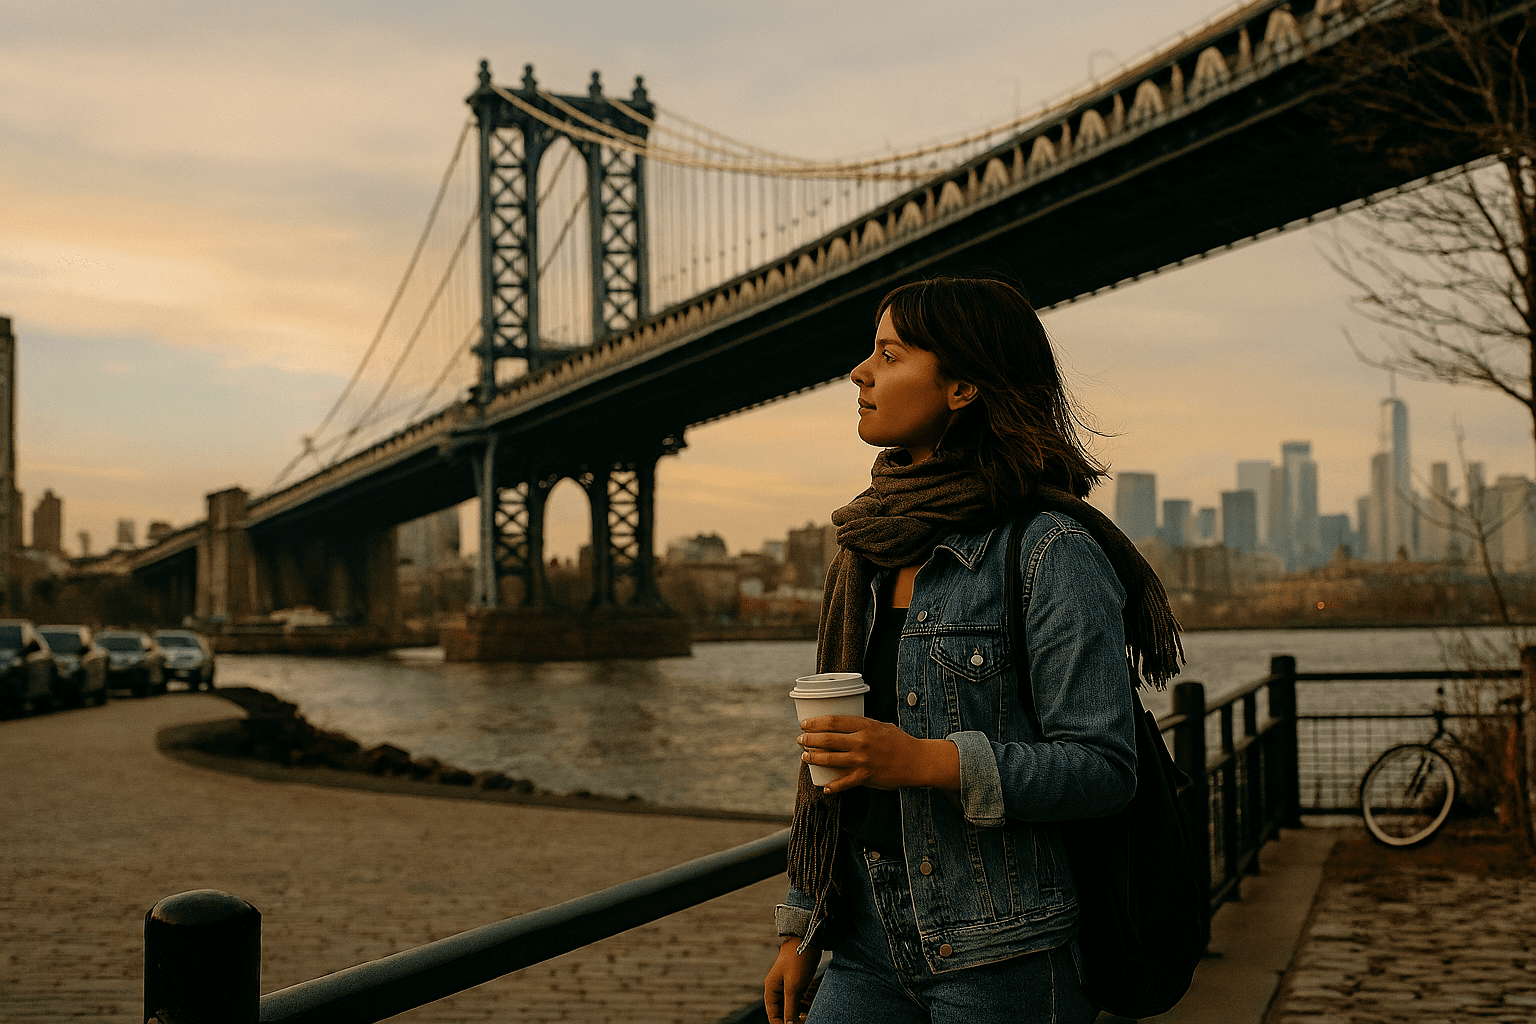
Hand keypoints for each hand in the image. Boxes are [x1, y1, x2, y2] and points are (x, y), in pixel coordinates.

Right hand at [764, 937, 818, 1023]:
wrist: (809, 939)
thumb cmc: (798, 960)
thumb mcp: (793, 987)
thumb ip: (790, 1008)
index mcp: (771, 989)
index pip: (773, 1015)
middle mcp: (777, 989)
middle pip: (782, 1012)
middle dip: (791, 1020)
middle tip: (804, 1022)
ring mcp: (788, 986)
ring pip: (791, 1007)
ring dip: (798, 1015)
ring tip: (807, 1017)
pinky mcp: (798, 984)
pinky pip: (798, 1001)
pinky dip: (803, 1007)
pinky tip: (809, 1010)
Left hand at [797, 715, 958, 795]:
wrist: (917, 761)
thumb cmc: (899, 741)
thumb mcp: (881, 726)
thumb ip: (862, 726)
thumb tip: (843, 727)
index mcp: (864, 726)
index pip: (833, 722)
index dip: (815, 723)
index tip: (805, 724)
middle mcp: (861, 742)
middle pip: (827, 740)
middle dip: (809, 739)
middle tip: (800, 740)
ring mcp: (862, 761)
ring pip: (830, 760)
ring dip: (813, 758)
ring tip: (805, 756)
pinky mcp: (866, 777)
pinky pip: (844, 783)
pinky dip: (833, 786)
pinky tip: (825, 787)